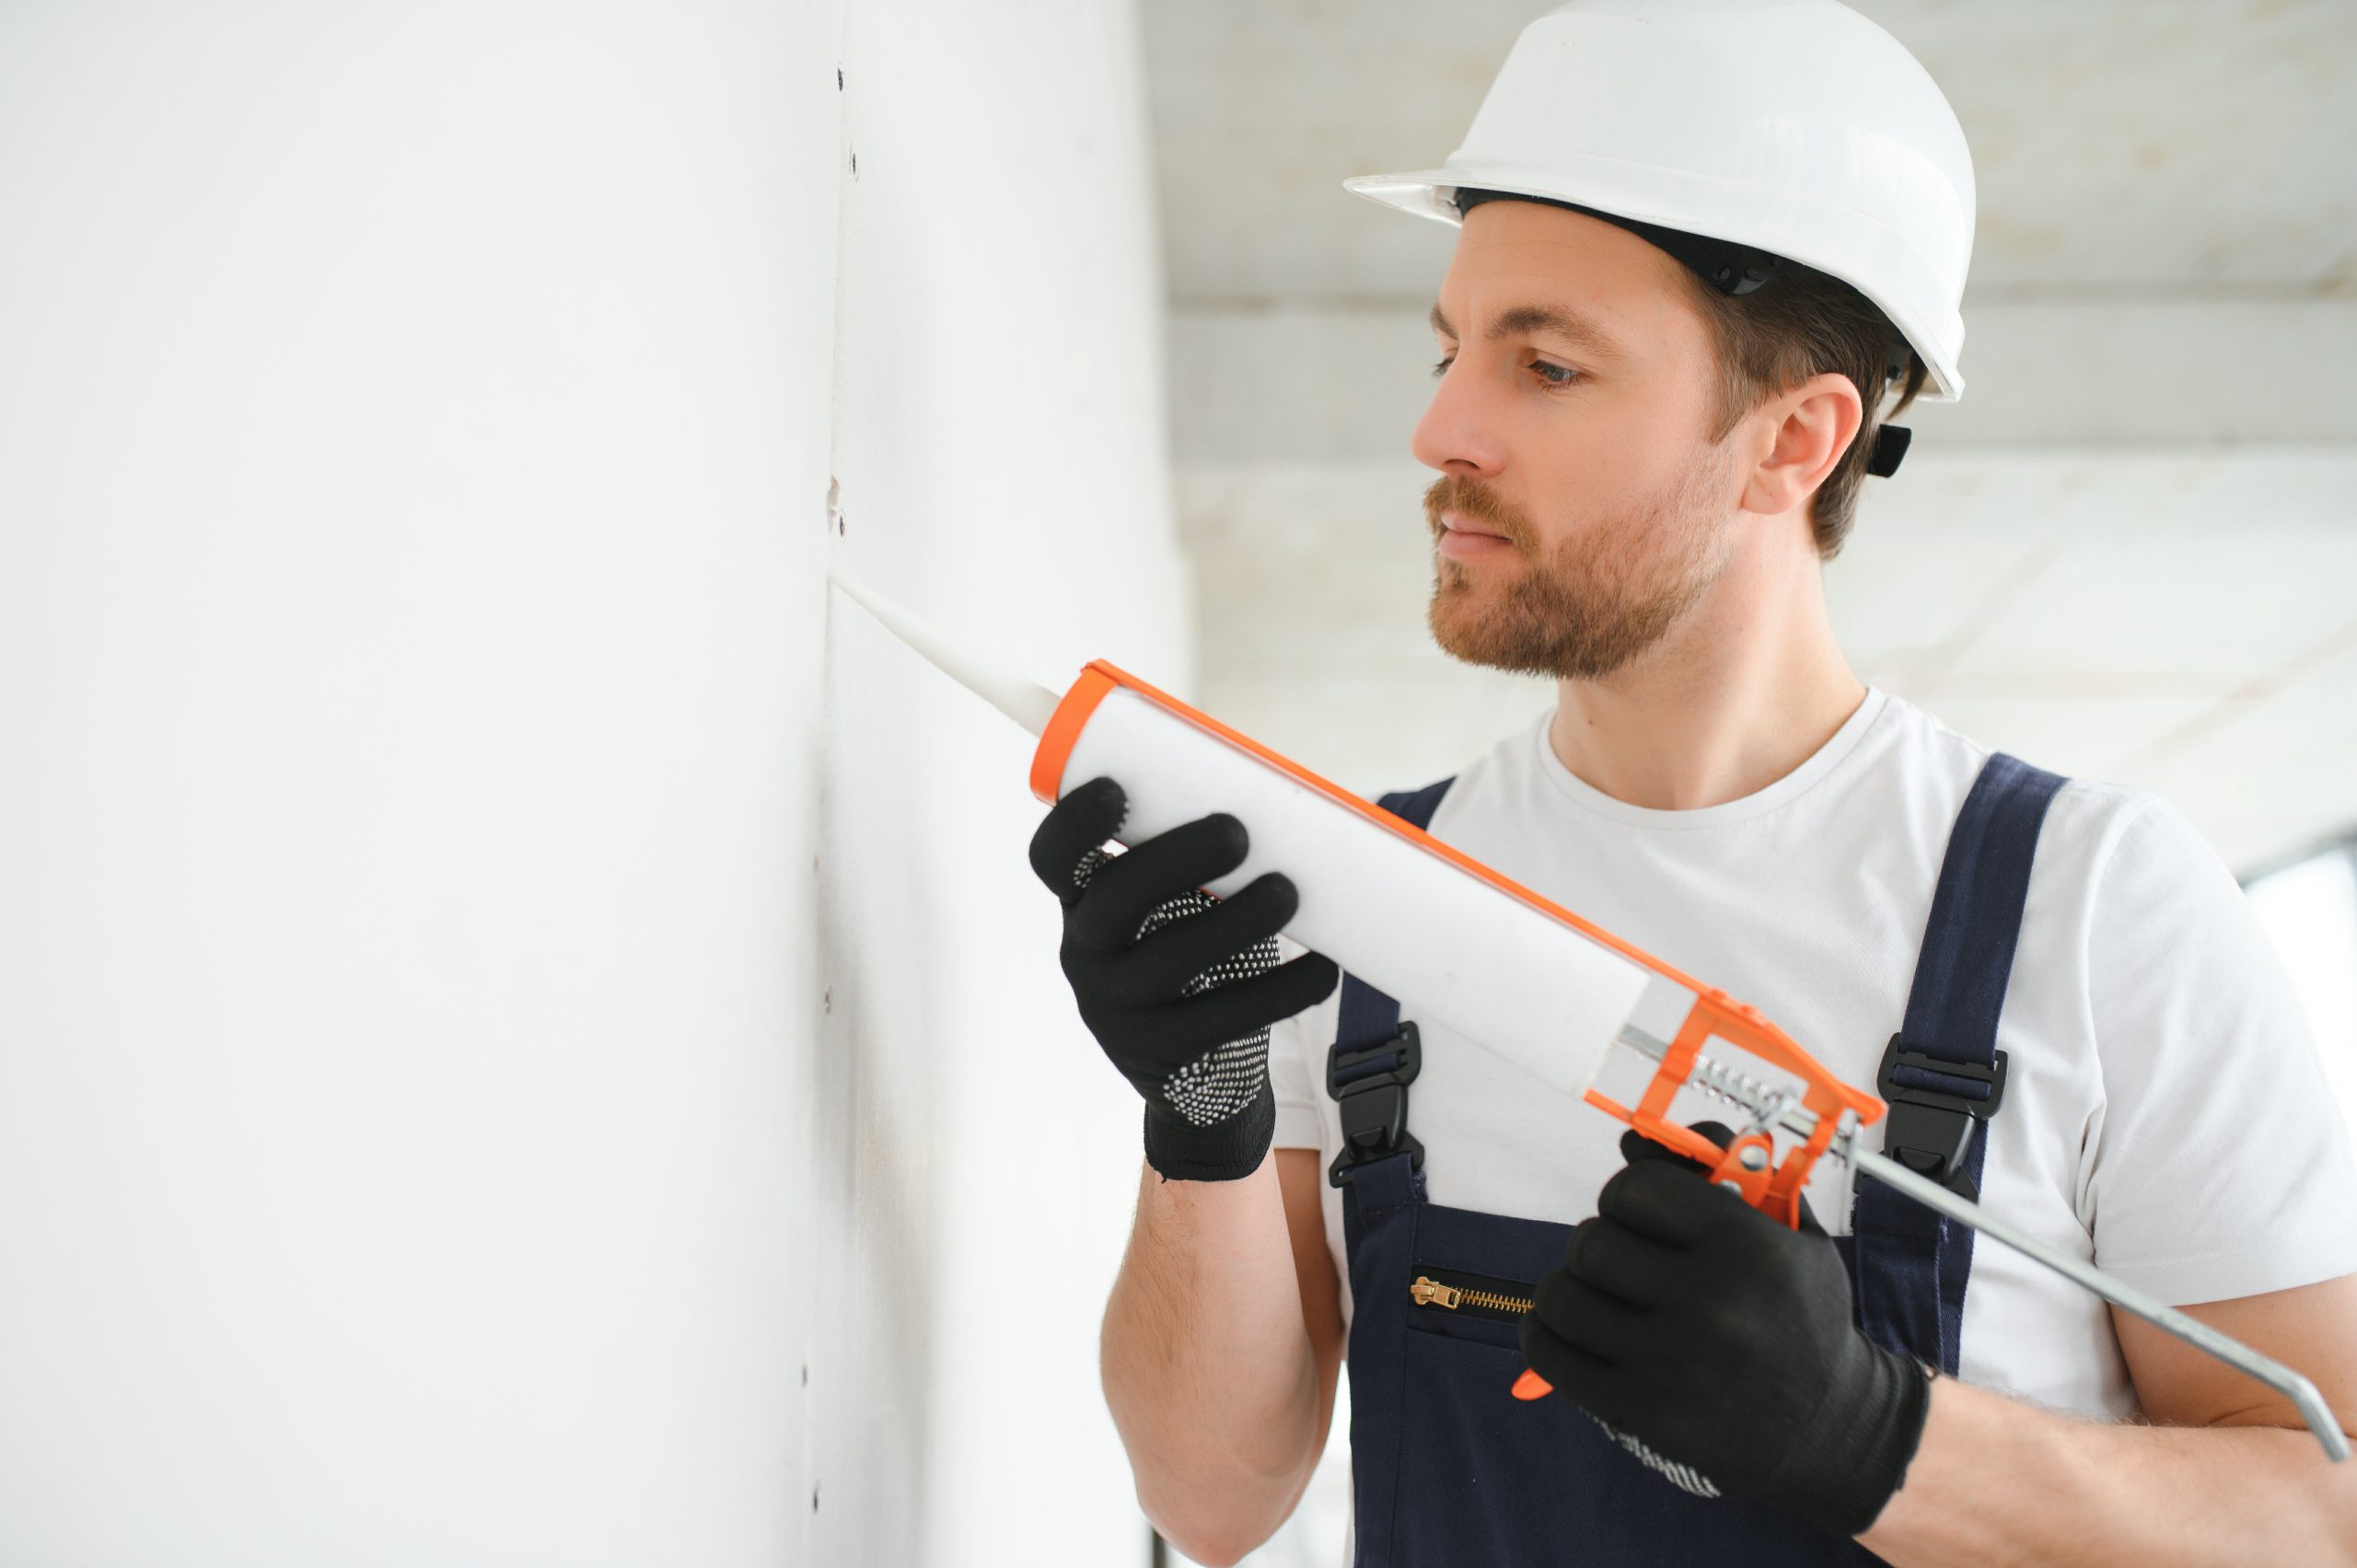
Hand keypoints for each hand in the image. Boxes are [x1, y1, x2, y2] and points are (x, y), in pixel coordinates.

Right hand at [1027, 775, 1340, 1181]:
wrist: (1194, 1078)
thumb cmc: (1190, 953)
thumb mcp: (1170, 909)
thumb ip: (1199, 861)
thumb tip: (1283, 796)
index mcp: (1083, 903)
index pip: (1052, 859)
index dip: (1073, 823)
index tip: (1115, 787)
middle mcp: (1088, 955)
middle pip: (1114, 900)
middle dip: (1174, 859)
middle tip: (1237, 831)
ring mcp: (1121, 1011)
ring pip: (1170, 963)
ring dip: (1234, 921)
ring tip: (1287, 890)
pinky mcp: (1169, 1054)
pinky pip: (1227, 1018)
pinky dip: (1282, 989)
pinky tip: (1324, 968)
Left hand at [1517, 1122, 1932, 1536]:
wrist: (1828, 1425)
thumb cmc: (1798, 1311)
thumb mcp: (1787, 1228)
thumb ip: (1718, 1165)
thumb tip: (1631, 1141)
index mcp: (1752, 1250)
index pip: (1635, 1189)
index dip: (1626, 1195)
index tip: (1637, 1212)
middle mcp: (1714, 1308)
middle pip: (1591, 1244)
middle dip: (1597, 1243)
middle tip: (1620, 1259)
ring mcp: (1674, 1367)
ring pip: (1562, 1296)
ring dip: (1568, 1287)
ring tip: (1598, 1293)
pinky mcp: (1643, 1413)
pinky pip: (1550, 1355)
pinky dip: (1543, 1333)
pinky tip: (1564, 1327)